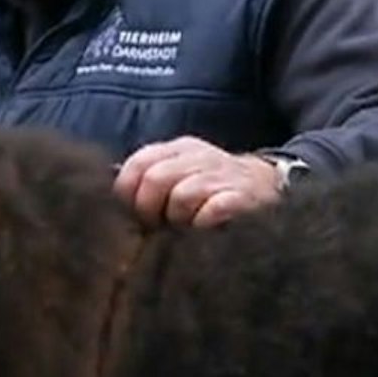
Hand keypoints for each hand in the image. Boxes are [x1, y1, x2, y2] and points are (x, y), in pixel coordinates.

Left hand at [112, 137, 282, 228]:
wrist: (268, 189)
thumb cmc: (211, 190)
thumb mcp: (179, 175)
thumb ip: (147, 182)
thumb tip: (109, 203)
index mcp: (178, 149)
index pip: (137, 164)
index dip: (128, 193)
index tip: (136, 213)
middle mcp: (199, 156)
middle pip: (155, 180)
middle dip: (150, 210)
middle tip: (161, 225)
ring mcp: (222, 174)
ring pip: (181, 197)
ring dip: (180, 220)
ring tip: (189, 225)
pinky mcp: (242, 196)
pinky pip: (211, 211)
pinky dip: (203, 225)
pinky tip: (207, 227)